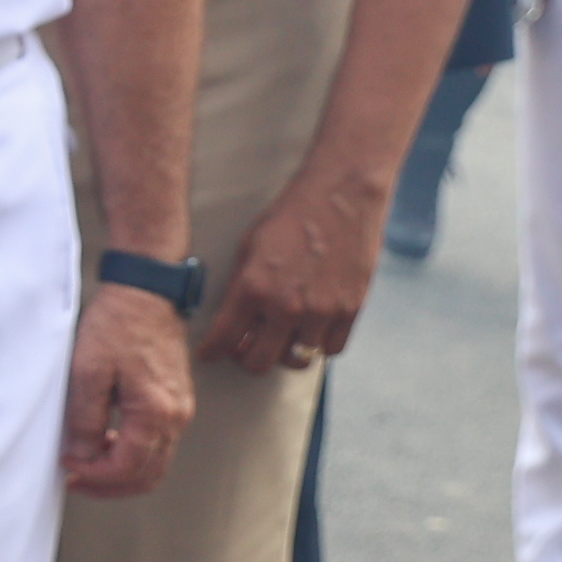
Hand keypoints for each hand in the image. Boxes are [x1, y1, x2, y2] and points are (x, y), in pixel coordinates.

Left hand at [60, 280, 197, 497]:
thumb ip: (86, 420)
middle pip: (147, 475)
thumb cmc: (118, 325)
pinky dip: (133, 455)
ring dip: (122, 473)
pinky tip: (108, 443)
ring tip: (88, 465)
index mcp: (155, 413)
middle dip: (109, 485)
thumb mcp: (88, 372)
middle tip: (77, 479)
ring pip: (155, 464)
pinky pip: (159, 444)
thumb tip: (83, 455)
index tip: (69, 469)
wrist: (145, 294)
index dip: (95, 477)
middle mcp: (176, 417)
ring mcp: (180, 411)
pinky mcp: (176, 402)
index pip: (127, 468)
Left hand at [192, 166, 381, 375]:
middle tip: (245, 348)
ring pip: (297, 361)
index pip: (224, 339)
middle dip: (246, 359)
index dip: (212, 351)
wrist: (342, 198)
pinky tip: (311, 329)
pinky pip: (331, 350)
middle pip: (259, 363)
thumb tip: (233, 320)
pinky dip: (318, 345)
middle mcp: (286, 307)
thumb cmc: (291, 217)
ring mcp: (321, 312)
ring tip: (280, 337)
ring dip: (284, 353)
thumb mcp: (249, 247)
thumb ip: (241, 287)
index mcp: (253, 288)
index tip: (210, 353)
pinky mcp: (351, 311)